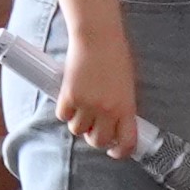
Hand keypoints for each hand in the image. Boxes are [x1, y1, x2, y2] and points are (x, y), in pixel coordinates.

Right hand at [54, 19, 142, 158]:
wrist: (97, 37)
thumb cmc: (115, 56)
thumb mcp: (126, 85)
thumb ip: (122, 106)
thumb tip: (114, 124)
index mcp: (126, 107)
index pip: (126, 142)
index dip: (120, 152)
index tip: (114, 151)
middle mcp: (107, 110)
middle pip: (98, 141)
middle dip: (95, 138)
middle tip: (93, 127)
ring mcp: (87, 104)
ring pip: (77, 130)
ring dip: (78, 123)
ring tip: (80, 109)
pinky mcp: (69, 95)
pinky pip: (62, 115)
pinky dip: (64, 111)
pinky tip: (69, 99)